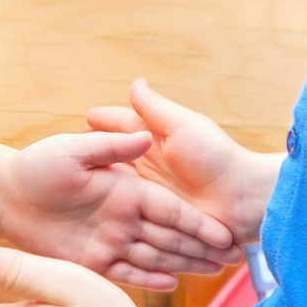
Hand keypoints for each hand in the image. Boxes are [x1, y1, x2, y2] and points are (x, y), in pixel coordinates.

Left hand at [0, 129, 239, 288]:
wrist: (6, 194)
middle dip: (202, 246)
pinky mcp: (91, 261)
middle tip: (234, 259)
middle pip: (170, 235)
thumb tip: (146, 134)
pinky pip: (126, 272)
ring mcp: (110, 240)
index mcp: (126, 189)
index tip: (224, 233)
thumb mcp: (72, 150)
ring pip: (154, 255)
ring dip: (184, 263)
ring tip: (214, 273)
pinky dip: (149, 278)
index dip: (196, 222)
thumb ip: (109, 146)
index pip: (169, 209)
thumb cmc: (37, 165)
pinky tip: (173, 284)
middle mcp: (124, 217)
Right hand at [85, 80, 275, 245]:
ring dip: (98, 190)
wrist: (243, 201)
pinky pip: (129, 219)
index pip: (118, 128)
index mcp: (152, 141)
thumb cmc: (217, 158)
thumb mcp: (184, 127)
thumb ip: (155, 109)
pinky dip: (115, 217)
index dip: (99, 123)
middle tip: (63, 158)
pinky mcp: (154, 223)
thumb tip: (133, 83)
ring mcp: (150, 197)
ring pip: (115, 191)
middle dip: (90, 157)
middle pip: (111, 159)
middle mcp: (147, 168)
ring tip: (71, 192)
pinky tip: (97, 222)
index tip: (82, 119)